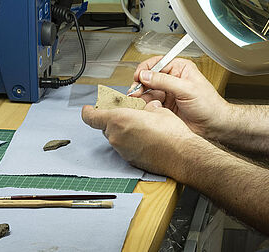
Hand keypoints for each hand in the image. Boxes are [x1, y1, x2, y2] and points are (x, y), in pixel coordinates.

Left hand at [81, 101, 198, 177]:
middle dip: (113, 120)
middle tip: (127, 114)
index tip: (88, 108)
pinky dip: (131, 142)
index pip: (91, 117)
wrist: (181, 155)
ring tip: (141, 127)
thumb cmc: (170, 134)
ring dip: (123, 131)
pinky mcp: (130, 160)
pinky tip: (146, 139)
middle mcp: (116, 137)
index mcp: (119, 120)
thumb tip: (148, 108)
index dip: (88, 111)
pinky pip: (125, 147)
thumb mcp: (158, 110)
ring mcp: (122, 150)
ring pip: (115, 137)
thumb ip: (147, 108)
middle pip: (105, 126)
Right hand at [128, 57, 229, 137]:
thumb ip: (165, 81)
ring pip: (148, 91)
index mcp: (180, 69)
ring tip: (138, 101)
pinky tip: (144, 108)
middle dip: (140, 84)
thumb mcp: (187, 89)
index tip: (138, 77)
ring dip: (141, 96)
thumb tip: (146, 75)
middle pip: (149, 77)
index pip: (157, 63)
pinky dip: (145, 106)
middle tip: (134, 92)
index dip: (145, 69)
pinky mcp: (165, 106)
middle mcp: (172, 79)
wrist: (214, 126)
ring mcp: (168, 93)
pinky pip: (150, 103)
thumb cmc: (209, 105)